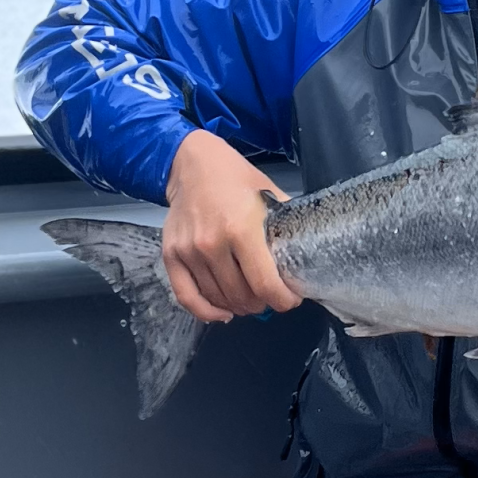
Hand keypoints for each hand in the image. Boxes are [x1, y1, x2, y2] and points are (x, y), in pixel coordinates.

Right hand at [163, 129, 302, 322]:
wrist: (193, 163)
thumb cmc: (235, 178)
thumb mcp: (269, 194)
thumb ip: (286, 225)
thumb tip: (307, 253)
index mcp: (241, 229)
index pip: (265, 284)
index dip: (282, 300)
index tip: (290, 299)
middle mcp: (212, 244)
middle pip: (242, 296)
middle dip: (263, 302)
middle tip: (271, 296)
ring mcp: (189, 251)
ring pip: (218, 299)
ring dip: (239, 306)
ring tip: (251, 300)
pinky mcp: (171, 255)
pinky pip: (186, 296)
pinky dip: (206, 311)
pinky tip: (222, 313)